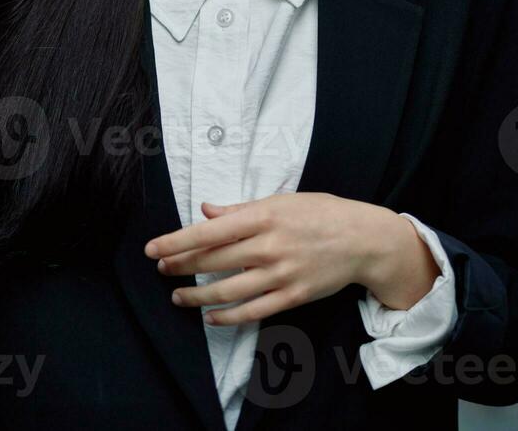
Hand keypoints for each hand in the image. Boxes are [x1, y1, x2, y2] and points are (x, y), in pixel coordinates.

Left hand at [143, 192, 439, 325]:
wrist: (364, 240)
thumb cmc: (320, 213)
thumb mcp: (280, 200)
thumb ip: (240, 210)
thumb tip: (206, 210)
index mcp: (263, 216)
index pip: (209, 231)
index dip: (176, 241)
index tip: (153, 249)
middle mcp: (269, 246)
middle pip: (214, 261)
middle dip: (181, 267)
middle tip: (162, 270)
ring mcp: (281, 274)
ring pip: (228, 290)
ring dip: (197, 295)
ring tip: (178, 296)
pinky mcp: (293, 296)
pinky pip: (253, 311)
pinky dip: (228, 316)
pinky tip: (210, 317)